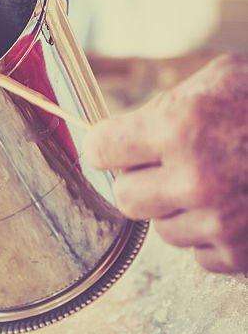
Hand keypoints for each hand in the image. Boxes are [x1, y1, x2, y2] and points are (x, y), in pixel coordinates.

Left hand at [84, 55, 247, 273]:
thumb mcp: (221, 79)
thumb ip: (167, 108)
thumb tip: (120, 136)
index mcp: (180, 126)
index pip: (99, 149)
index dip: (106, 146)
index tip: (112, 147)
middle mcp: (194, 179)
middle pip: (125, 197)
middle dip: (141, 180)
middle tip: (167, 166)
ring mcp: (218, 222)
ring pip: (162, 229)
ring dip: (180, 210)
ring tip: (218, 182)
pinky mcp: (240, 254)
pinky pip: (199, 254)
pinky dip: (212, 236)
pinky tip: (239, 207)